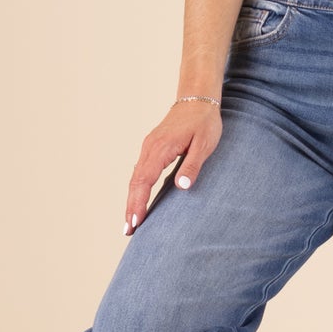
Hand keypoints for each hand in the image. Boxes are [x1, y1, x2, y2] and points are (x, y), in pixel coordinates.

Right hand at [123, 100, 222, 234]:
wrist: (197, 100)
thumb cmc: (204, 122)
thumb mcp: (204, 144)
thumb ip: (192, 166)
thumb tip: (181, 188)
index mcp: (160, 148)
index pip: (144, 180)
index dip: (138, 203)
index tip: (135, 222)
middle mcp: (149, 148)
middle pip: (135, 182)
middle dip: (130, 207)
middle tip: (128, 231)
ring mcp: (148, 148)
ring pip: (135, 178)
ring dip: (132, 200)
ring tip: (131, 223)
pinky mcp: (151, 148)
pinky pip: (140, 172)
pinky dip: (136, 189)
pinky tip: (137, 201)